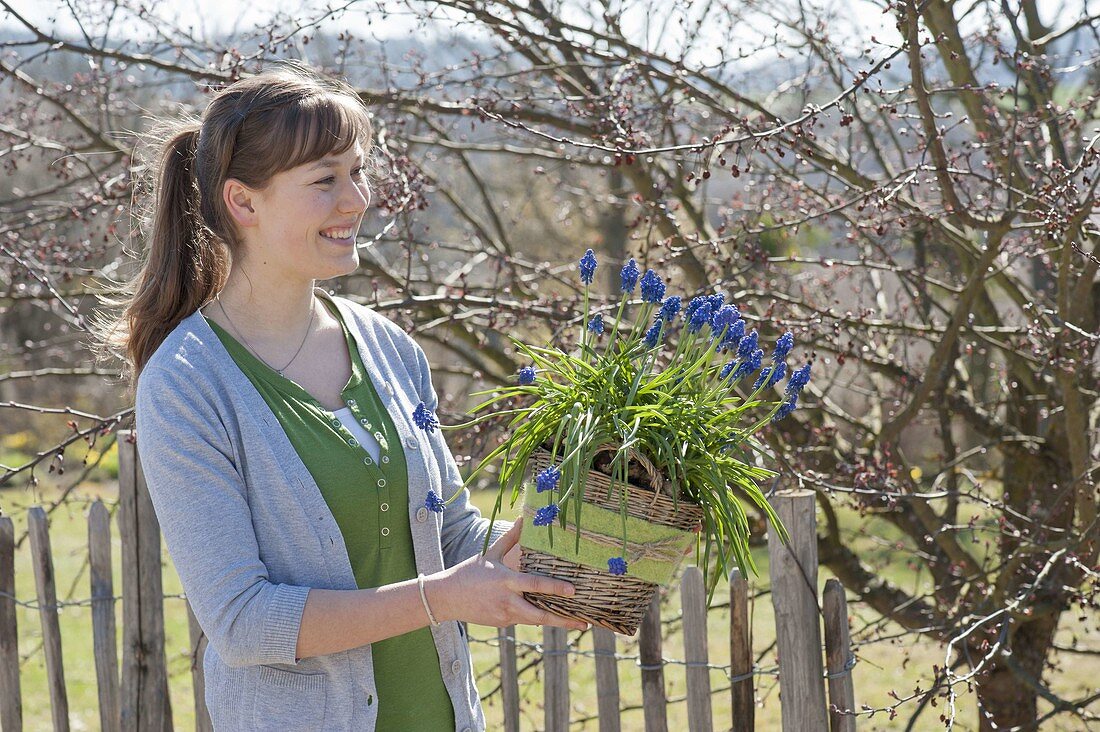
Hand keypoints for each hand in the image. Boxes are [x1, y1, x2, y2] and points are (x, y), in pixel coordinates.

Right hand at [425, 517, 588, 630]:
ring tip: (575, 622)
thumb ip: (510, 538)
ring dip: (555, 621)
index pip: (534, 584)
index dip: (554, 588)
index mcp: (506, 581)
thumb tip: (523, 519)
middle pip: (539, 614)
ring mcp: (505, 615)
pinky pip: (523, 620)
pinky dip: (535, 617)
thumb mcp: (490, 553)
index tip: (573, 591)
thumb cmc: (470, 572)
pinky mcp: (502, 624)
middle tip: (583, 622)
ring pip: (534, 620)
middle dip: (562, 619)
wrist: (447, 598)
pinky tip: (550, 616)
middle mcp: (507, 601)